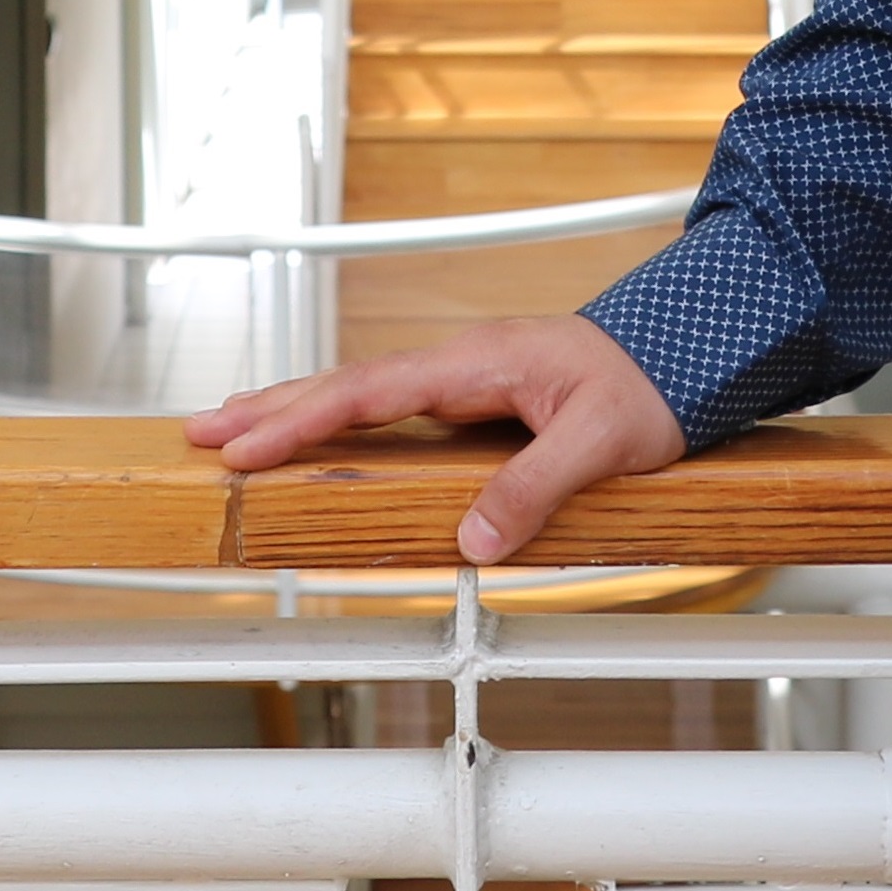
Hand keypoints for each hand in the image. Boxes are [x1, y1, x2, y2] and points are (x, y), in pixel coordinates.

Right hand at [184, 316, 687, 564]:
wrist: (691, 351)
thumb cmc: (652, 384)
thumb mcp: (603, 443)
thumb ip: (535, 487)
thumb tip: (472, 539)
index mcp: (478, 361)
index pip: (369, 390)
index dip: (302, 419)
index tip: (245, 443)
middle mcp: (461, 363)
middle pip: (347, 383)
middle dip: (271, 407)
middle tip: (200, 431)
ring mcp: (465, 378)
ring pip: (363, 393)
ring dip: (298, 410)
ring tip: (234, 430)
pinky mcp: (477, 398)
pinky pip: (393, 408)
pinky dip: (342, 419)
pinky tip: (322, 436)